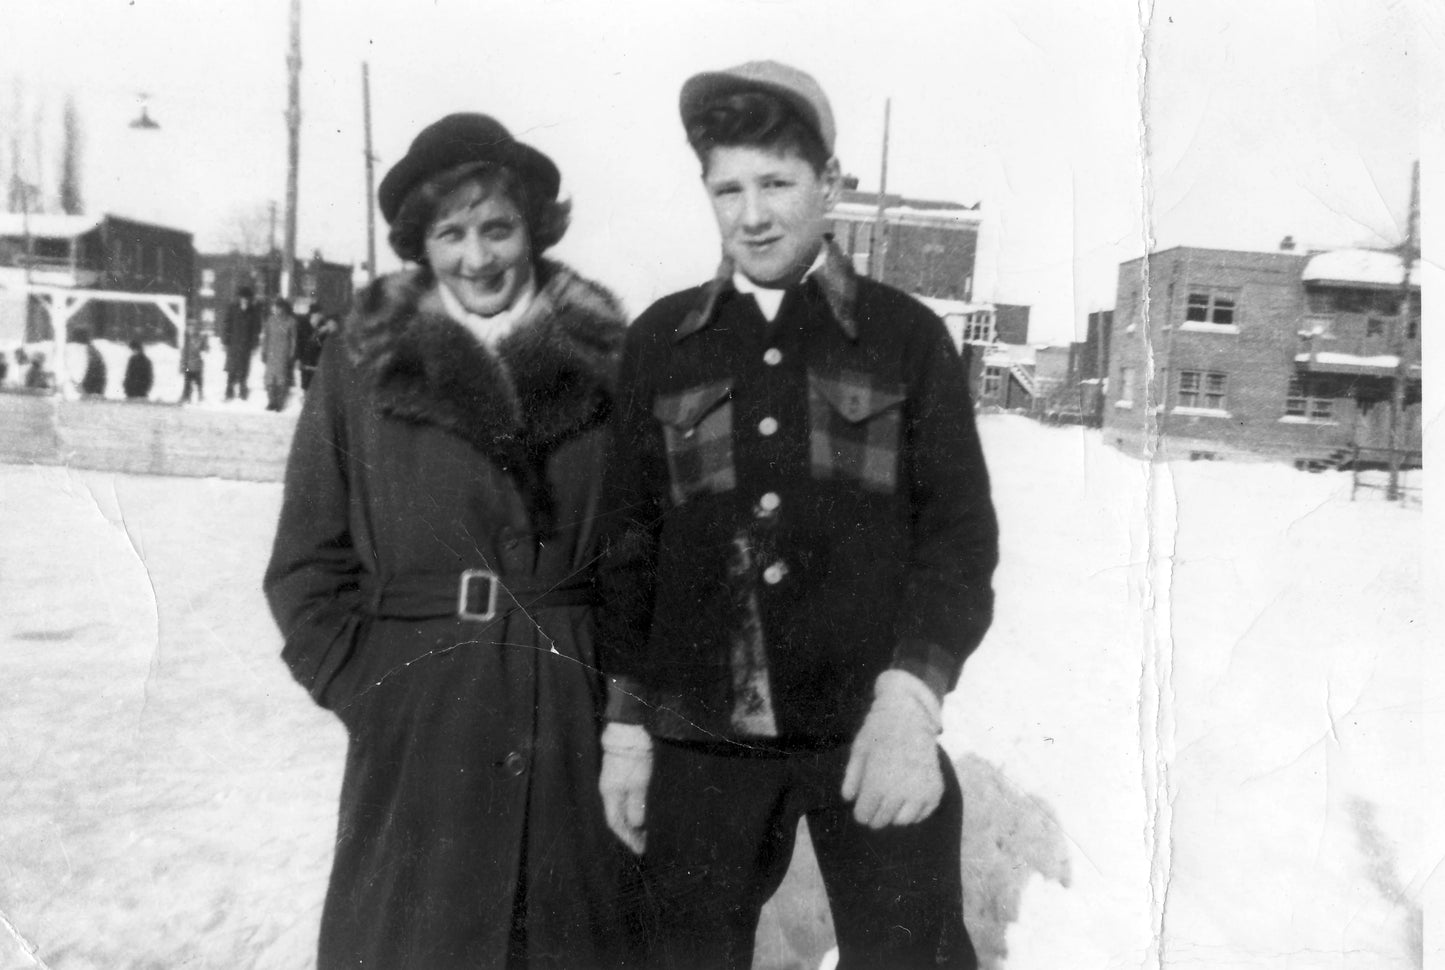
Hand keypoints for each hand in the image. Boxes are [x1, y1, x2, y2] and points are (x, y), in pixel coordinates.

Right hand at [599, 722, 651, 853]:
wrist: (630, 730)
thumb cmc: (634, 756)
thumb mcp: (638, 783)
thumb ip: (636, 805)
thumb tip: (635, 825)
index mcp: (610, 794)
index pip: (615, 823)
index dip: (627, 838)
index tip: (639, 849)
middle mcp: (609, 791)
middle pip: (617, 819)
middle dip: (629, 833)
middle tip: (644, 845)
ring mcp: (614, 783)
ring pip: (620, 810)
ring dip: (631, 823)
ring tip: (645, 834)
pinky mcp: (621, 776)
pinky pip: (625, 801)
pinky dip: (633, 811)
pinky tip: (642, 814)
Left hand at [841, 670, 943, 828]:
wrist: (910, 716)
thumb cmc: (879, 731)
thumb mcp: (859, 750)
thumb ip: (852, 777)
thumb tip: (848, 799)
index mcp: (878, 782)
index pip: (864, 815)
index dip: (861, 813)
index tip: (862, 809)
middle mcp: (900, 790)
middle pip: (881, 820)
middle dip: (874, 816)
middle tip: (875, 805)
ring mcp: (920, 791)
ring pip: (902, 821)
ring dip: (894, 815)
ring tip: (891, 801)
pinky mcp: (935, 790)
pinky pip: (922, 814)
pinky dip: (914, 812)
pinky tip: (907, 799)